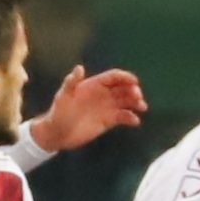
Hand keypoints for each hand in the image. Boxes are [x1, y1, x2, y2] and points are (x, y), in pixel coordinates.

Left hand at [27, 66, 145, 153]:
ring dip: (135, 102)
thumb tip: (79, 67)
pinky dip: (130, 118)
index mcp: (94, 85)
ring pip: (126, 102)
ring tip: (142, 107)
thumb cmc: (58, 112)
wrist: (58, 133)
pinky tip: (135, 121)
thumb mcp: (63, 97)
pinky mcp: (108, 121)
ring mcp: (106, 107)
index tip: (134, 82)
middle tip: (138, 97)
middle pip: (123, 88)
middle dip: (132, 90)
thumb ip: (71, 82)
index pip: (113, 77)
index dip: (124, 77)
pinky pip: (123, 117)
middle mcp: (103, 94)